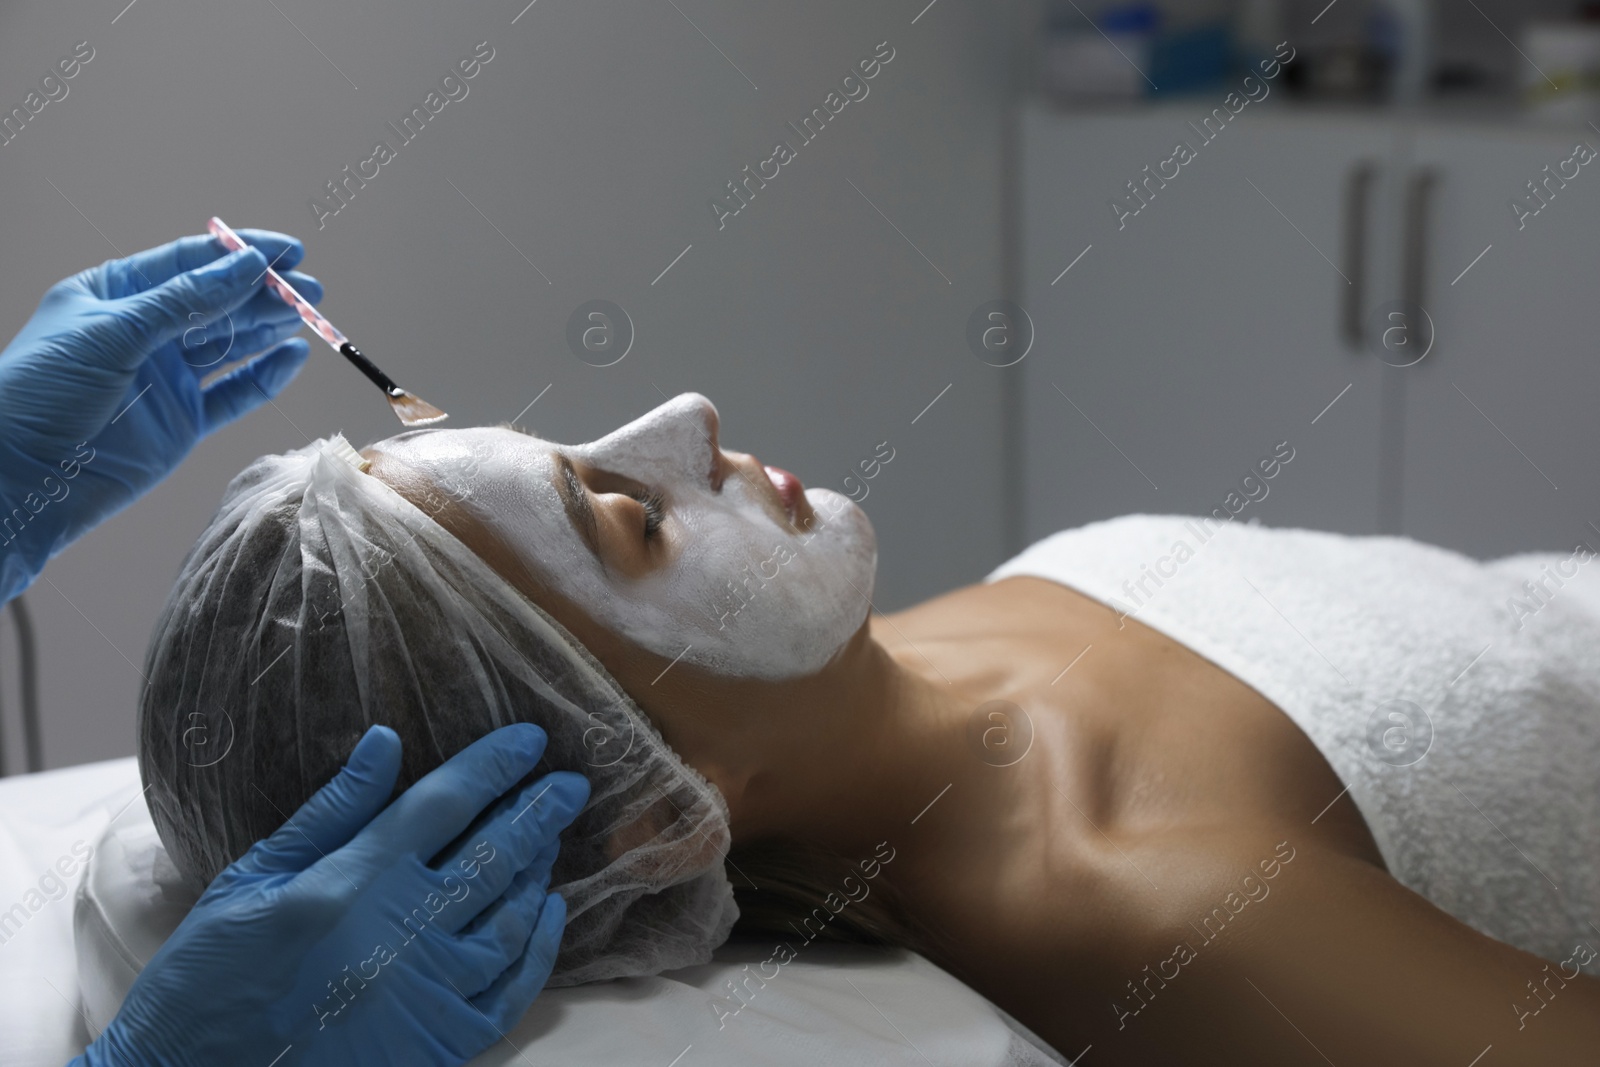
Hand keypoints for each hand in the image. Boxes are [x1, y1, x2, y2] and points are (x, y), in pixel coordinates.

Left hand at [0, 230, 320, 600]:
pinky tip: (290, 358)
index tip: (286, 251)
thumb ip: (186, 301)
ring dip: (269, 328)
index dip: (239, 254)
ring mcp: (166, 378)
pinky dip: (265, 376)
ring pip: (231, 345)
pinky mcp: (183, 421)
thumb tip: (246, 266)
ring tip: (307, 316)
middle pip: (218, 302)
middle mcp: (144, 332)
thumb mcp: (113, 333)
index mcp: (115, 295)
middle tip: (308, 288)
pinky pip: (234, 393)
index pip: (189, 263)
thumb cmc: (41, 393)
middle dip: (264, 293)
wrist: (21, 477)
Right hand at [77, 724, 589, 1066]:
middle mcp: (402, 931)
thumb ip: (330, 811)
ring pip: (512, 918)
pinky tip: (547, 914)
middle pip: (495, 854)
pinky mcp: (438, 1042)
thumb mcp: (252, 879)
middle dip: (540, 811)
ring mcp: (427, 991)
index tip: (530, 741)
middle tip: (571, 785)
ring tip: (550, 841)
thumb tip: (386, 742)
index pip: (446, 803)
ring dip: (537, 872)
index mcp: (354, 881)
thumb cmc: (209, 978)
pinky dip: (539, 949)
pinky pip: (511, 992)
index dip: (495, 765)